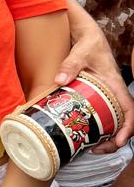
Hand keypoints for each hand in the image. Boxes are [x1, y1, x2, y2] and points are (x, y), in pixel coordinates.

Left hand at [55, 26, 133, 148]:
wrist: (85, 37)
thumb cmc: (88, 44)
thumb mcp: (80, 52)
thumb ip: (70, 64)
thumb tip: (60, 80)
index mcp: (115, 85)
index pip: (130, 110)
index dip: (128, 128)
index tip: (119, 140)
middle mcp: (114, 93)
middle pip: (123, 122)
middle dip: (114, 140)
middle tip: (96, 149)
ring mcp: (106, 96)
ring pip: (113, 121)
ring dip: (106, 137)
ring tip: (90, 147)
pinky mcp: (97, 97)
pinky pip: (102, 116)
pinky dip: (96, 128)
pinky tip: (82, 134)